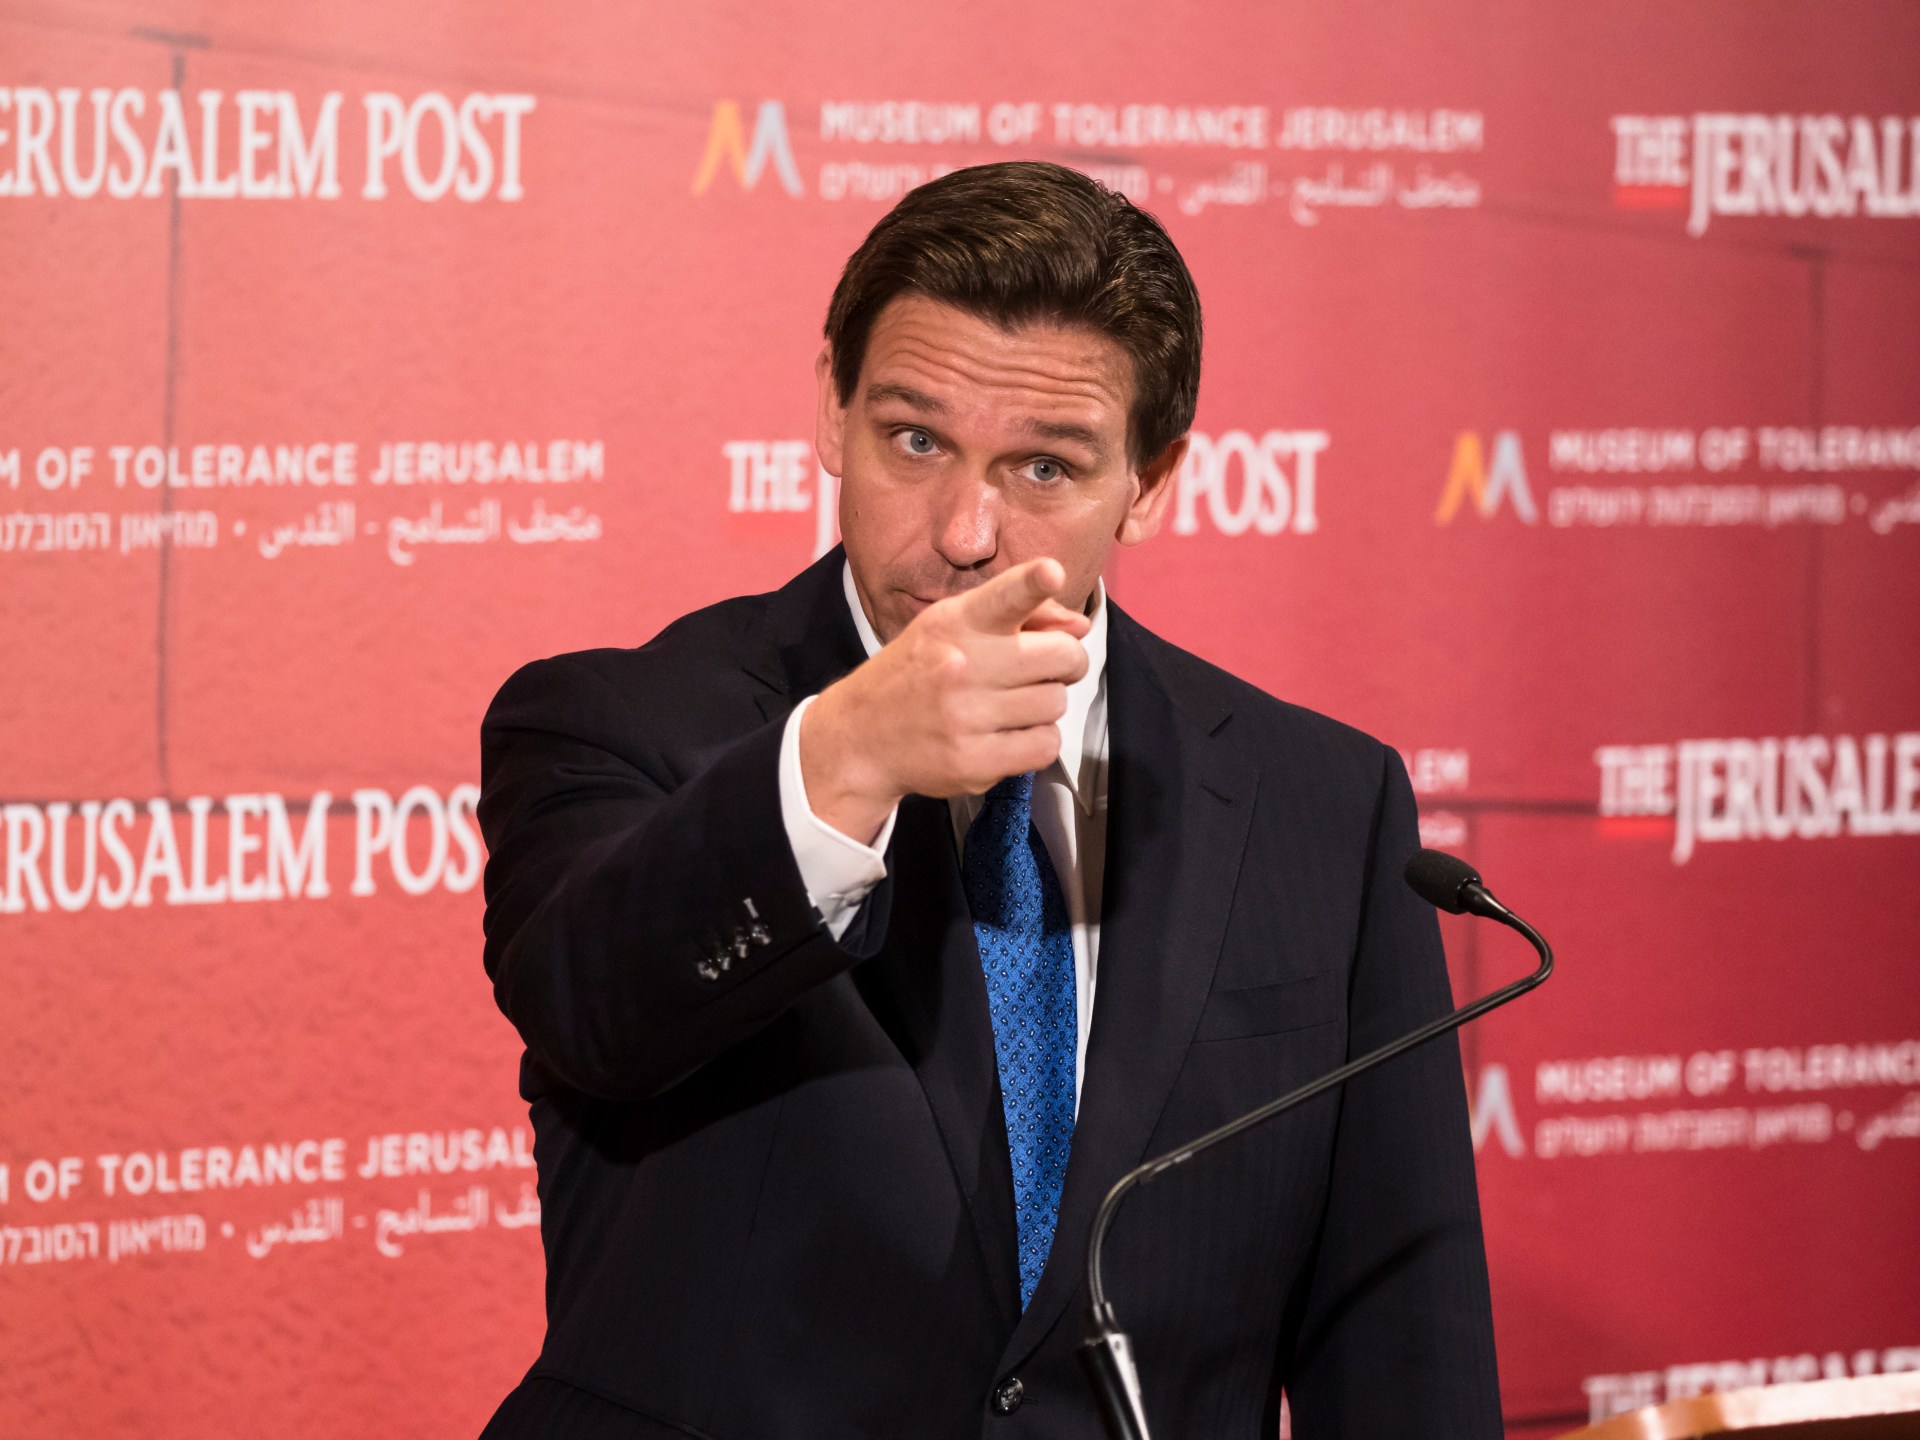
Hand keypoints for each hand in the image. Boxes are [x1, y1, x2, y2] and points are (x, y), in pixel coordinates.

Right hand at [800, 559, 1091, 843]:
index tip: (1051, 572)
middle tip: (1043, 669)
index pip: (1005, 596)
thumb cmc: (919, 673)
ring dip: (1045, 704)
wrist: (861, 735)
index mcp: (956, 623)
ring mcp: (966, 717)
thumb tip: (1080, 625)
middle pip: (1062, 656)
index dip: (1033, 582)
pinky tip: (1008, 734)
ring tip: (1011, 704)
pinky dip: (1037, 741)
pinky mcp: (973, 761)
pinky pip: (1046, 745)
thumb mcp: (953, 628)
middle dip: (1066, 662)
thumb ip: (1020, 615)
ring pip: (1057, 702)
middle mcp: (961, 666)